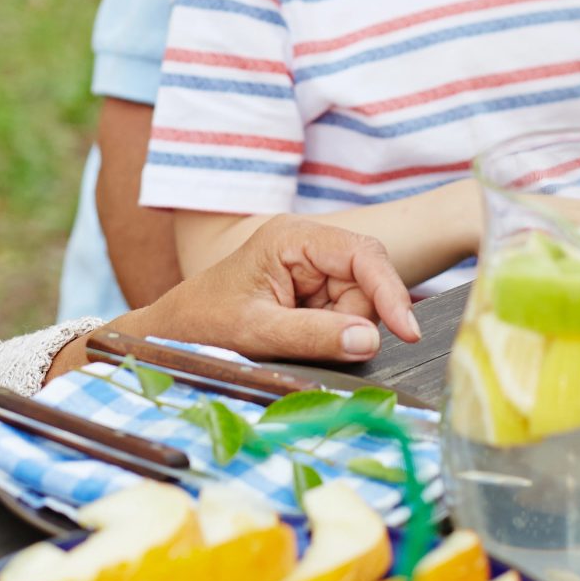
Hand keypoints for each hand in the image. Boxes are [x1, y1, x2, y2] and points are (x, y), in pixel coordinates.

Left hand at [150, 214, 421, 361]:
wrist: (172, 334)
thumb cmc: (203, 324)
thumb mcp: (257, 332)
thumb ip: (313, 336)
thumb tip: (370, 341)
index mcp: (292, 238)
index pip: (363, 254)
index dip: (391, 292)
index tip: (407, 333)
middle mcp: (307, 246)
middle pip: (366, 283)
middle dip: (352, 321)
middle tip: (307, 342)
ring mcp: (310, 268)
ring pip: (358, 305)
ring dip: (338, 332)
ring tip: (290, 340)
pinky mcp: (310, 292)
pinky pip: (342, 317)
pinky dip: (330, 336)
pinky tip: (297, 339)